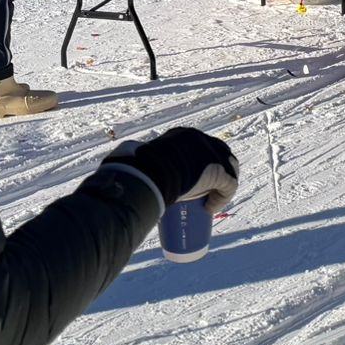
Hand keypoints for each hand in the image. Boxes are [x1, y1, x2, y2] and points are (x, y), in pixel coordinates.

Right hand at [111, 127, 239, 212]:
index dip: (201, 164)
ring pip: (227, 169)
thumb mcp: (135, 160)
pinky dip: (222, 198)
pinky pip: (229, 185)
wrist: (151, 174)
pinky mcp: (221, 170)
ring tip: (209, 202)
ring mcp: (213, 153)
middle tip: (203, 193)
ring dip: (221, 186)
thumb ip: (125, 158)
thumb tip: (115, 163)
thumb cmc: (139, 169)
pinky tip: (210, 209)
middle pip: (218, 154)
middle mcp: (202, 139)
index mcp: (183, 135)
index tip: (193, 182)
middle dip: (216, 172)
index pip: (199, 147)